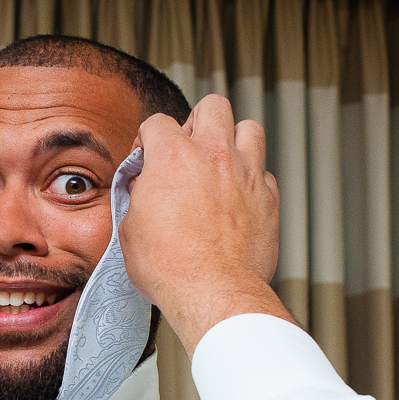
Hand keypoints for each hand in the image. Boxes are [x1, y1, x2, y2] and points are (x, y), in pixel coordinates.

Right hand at [122, 95, 293, 354]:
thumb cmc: (170, 267)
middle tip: (190, 146)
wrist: (213, 292)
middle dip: (198, 121)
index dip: (148, 138)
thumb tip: (143, 186)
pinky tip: (239, 197)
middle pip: (213, 106)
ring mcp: (246, 174)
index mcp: (172, 156)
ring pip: (250, 128)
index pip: (157, 122)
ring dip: (234, 139)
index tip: (148, 156)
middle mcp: (214, 155)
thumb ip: (137, 195)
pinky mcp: (269, 198)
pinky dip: (252, 180)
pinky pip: (265, 173)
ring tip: (222, 161)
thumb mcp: (130, 227)